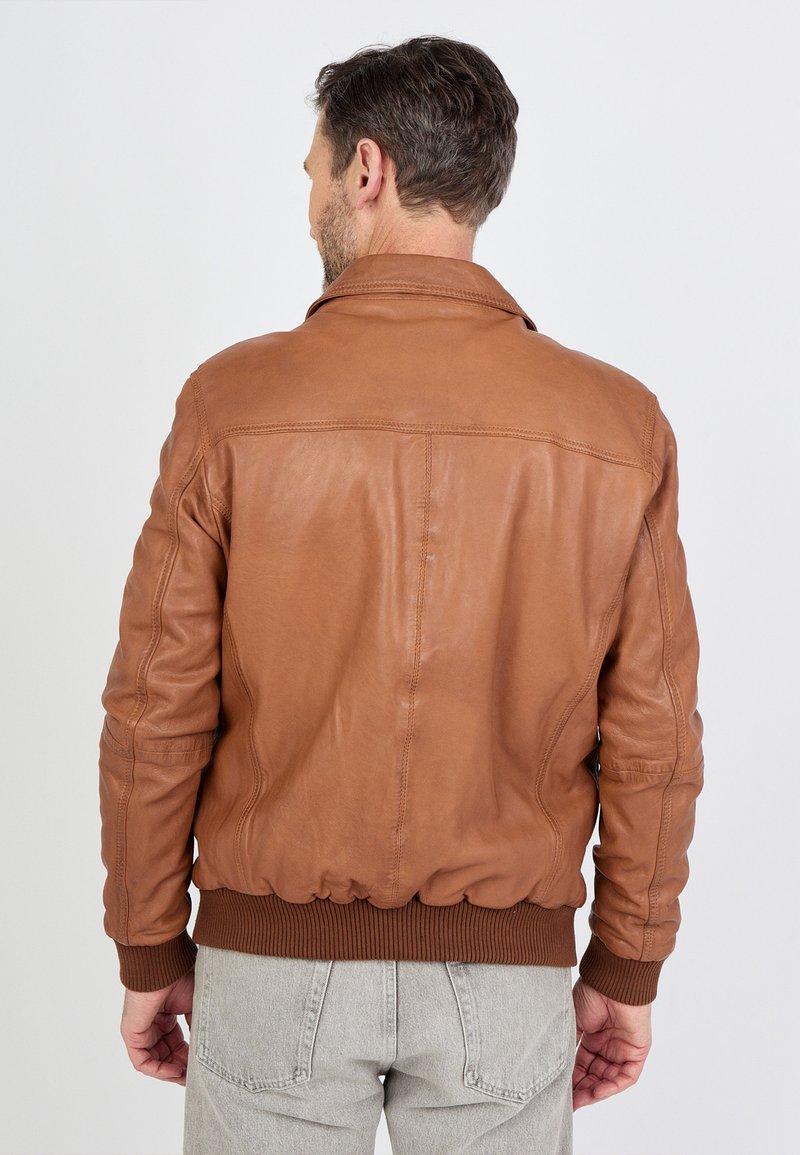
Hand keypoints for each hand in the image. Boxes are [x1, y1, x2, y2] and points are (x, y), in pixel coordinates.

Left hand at [120, 967, 194, 1084]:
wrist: (164, 964)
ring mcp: (141, 1031)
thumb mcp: (195, 1006)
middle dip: (181, 1069)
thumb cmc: (180, 976)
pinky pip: (143, 1061)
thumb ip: (197, 1028)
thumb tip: (206, 1049)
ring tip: (188, 1078)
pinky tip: (176, 1071)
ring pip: (155, 1062)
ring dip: (171, 1073)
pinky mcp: (131, 1034)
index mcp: (166, 1017)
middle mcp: (152, 1025)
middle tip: (197, 1078)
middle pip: (166, 1057)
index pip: (177, 1046)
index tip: (204, 1068)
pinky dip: (159, 1070)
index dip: (189, 1059)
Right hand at [571, 977, 651, 1109]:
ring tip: (578, 1101)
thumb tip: (557, 1068)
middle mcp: (608, 1046)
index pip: (582, 1065)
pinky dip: (612, 1086)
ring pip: (609, 1079)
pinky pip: (626, 1076)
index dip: (571, 1080)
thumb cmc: (592, 994)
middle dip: (581, 1090)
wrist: (611, 981)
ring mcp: (623, 1050)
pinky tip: (597, 1091)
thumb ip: (569, 1045)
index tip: (558, 1093)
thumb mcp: (573, 1022)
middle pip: (594, 1075)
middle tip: (567, 1103)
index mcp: (593, 1037)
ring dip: (594, 1091)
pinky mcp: (637, 1052)